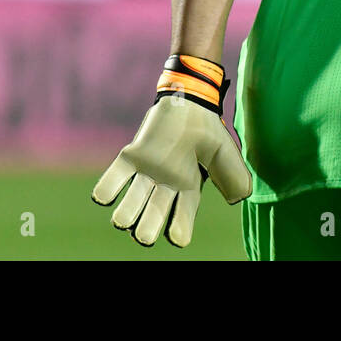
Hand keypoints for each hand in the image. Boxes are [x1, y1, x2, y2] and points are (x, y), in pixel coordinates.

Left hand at [92, 55, 251, 245]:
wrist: (189, 101)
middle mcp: (166, 185)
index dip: (178, 229)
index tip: (176, 238)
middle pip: (154, 213)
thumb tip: (237, 199)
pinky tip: (102, 198)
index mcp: (188, 187)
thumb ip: (233, 175)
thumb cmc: (208, 129)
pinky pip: (115, 177)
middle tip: (142, 236)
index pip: (182, 216)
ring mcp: (148, 171)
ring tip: (122, 221)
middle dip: (147, 227)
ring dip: (126, 212)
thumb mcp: (224, 153)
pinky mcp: (132, 157)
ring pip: (133, 199)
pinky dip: (107, 188)